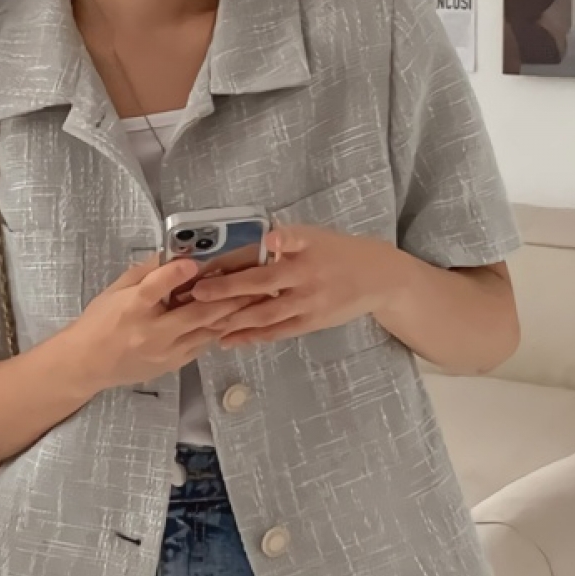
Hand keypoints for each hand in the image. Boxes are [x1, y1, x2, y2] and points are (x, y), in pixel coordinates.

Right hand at [63, 256, 255, 391]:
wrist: (88, 365)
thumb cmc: (100, 322)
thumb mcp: (115, 291)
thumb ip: (145, 273)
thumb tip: (173, 251)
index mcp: (131, 309)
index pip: (154, 289)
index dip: (175, 274)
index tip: (194, 261)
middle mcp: (151, 332)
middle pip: (195, 313)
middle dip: (226, 295)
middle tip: (251, 278)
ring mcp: (166, 351)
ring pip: (207, 330)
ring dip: (232, 312)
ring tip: (255, 295)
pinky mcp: (175, 363)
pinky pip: (203, 343)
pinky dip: (219, 327)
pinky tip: (236, 315)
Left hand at [189, 225, 410, 347]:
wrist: (379, 278)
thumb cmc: (338, 252)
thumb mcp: (314, 235)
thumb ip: (284, 238)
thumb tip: (253, 238)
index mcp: (303, 249)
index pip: (267, 251)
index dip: (240, 259)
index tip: (214, 264)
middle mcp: (305, 276)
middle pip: (260, 285)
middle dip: (225, 291)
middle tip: (196, 294)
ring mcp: (308, 303)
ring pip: (265, 314)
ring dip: (233, 320)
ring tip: (204, 323)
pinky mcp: (310, 323)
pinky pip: (276, 332)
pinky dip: (251, 337)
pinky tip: (229, 340)